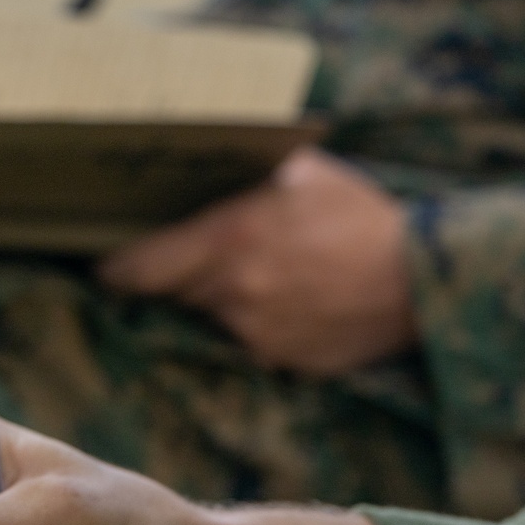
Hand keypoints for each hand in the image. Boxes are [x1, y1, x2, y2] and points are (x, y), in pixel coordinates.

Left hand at [100, 148, 417, 374]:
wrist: (425, 283)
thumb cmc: (362, 214)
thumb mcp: (302, 172)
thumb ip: (247, 173)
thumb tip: (205, 162)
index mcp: (231, 238)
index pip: (143, 265)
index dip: (116, 264)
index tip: (100, 259)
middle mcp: (236, 292)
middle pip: (175, 289)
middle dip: (172, 273)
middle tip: (177, 252)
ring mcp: (259, 333)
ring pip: (215, 312)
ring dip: (222, 293)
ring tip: (260, 265)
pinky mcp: (286, 361)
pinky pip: (253, 337)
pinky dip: (259, 317)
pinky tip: (292, 293)